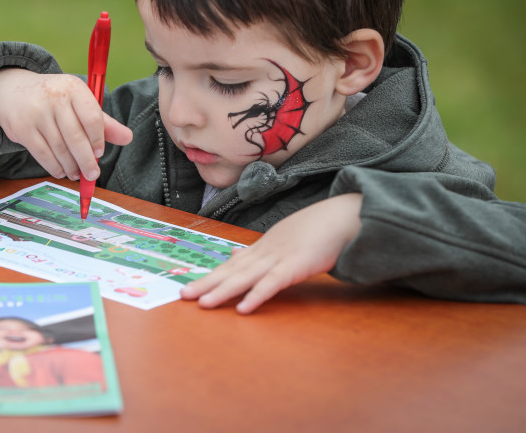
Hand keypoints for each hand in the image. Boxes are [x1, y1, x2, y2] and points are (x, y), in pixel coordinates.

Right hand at [0, 68, 132, 180]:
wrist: (12, 92)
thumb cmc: (54, 100)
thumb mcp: (78, 103)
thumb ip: (103, 122)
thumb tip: (127, 138)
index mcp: (73, 88)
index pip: (92, 118)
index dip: (98, 140)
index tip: (99, 153)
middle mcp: (55, 97)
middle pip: (75, 137)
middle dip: (86, 160)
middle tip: (93, 174)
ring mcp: (36, 112)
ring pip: (59, 148)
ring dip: (71, 166)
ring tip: (77, 174)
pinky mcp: (22, 128)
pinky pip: (43, 154)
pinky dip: (54, 167)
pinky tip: (61, 171)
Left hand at [181, 193, 362, 313]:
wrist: (342, 218)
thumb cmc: (313, 230)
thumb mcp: (279, 239)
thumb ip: (256, 252)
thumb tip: (233, 256)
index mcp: (261, 248)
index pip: (230, 266)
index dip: (209, 277)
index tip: (188, 287)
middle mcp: (265, 252)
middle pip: (231, 271)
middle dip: (206, 284)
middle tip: (183, 296)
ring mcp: (279, 258)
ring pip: (246, 277)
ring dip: (223, 291)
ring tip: (203, 304)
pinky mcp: (296, 266)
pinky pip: (273, 283)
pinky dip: (257, 295)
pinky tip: (243, 308)